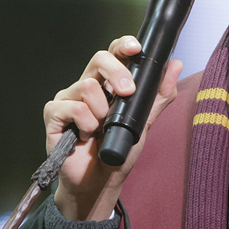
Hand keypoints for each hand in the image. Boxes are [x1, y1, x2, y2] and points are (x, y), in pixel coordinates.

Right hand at [43, 35, 182, 220]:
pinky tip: (85, 136)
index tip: (137, 49)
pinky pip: (72, 107)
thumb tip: (175, 65)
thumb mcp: (144, 122)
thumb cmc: (118, 152)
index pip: (112, 53)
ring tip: (100, 129)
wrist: (101, 182)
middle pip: (99, 58)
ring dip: (101, 112)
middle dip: (117, 72)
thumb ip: (159, 95)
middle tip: (127, 93)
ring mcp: (68, 99)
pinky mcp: (53, 114)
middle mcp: (87, 86)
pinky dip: (85, 123)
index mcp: (107, 84)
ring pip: (87, 86)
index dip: (122, 46)